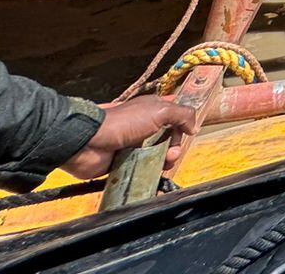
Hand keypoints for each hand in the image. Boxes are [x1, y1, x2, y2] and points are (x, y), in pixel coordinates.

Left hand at [61, 97, 198, 179]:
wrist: (90, 143)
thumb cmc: (124, 123)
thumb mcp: (160, 110)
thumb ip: (182, 115)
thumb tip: (194, 128)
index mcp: (153, 110)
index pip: (176, 116)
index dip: (183, 125)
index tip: (188, 134)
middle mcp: (145, 127)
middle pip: (170, 139)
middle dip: (175, 147)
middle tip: (171, 153)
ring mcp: (135, 146)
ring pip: (159, 156)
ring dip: (165, 161)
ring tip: (162, 164)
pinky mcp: (126, 163)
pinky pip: (144, 169)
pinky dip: (151, 173)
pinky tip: (154, 175)